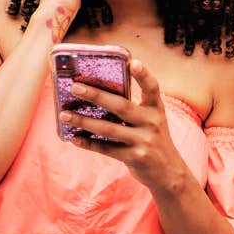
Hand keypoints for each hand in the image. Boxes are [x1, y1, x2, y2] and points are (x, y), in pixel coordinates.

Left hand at [58, 59, 194, 192]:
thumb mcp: (152, 121)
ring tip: (64, 115)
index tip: (133, 62)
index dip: (144, 75)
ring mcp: (144, 141)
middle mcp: (152, 123)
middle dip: (96, 95)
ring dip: (84, 121)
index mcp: (156, 109)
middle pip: (121, 106)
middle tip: (75, 87)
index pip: (152, 88)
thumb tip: (98, 97)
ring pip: (109, 128)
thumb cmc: (154, 139)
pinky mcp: (135, 157)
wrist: (169, 172)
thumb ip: (134, 108)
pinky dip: (88, 143)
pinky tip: (74, 138)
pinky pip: (107, 149)